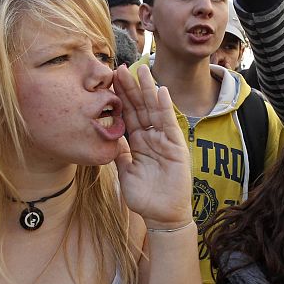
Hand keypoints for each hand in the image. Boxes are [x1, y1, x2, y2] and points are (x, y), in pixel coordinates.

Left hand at [112, 65, 191, 227]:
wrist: (161, 215)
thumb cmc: (144, 198)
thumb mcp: (125, 173)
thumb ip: (119, 154)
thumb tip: (108, 138)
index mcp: (138, 143)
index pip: (127, 115)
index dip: (120, 98)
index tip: (110, 80)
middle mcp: (151, 138)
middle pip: (140, 108)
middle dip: (131, 88)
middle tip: (121, 67)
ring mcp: (164, 141)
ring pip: (154, 111)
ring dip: (148, 91)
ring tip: (142, 70)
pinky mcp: (176, 147)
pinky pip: (169, 124)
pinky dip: (165, 108)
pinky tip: (161, 91)